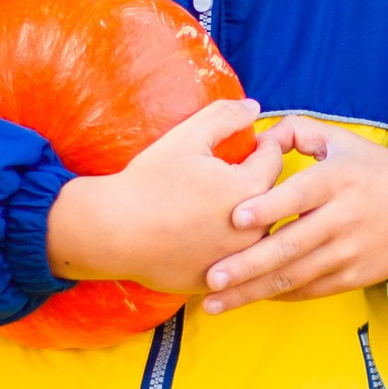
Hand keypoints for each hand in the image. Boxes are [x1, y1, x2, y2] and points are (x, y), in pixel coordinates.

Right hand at [44, 95, 285, 293]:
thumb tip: (253, 108)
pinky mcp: (221, 280)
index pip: (274, 157)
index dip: (262, 145)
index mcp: (251, 187)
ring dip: (249, 216)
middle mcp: (254, 228)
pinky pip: (235, 260)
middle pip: (272, 196)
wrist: (113, 233)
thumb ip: (225, 116)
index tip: (248, 144)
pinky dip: (228, 247)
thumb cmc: (149, 182)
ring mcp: (238, 260)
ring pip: (257, 231)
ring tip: (217, 205)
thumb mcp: (187, 137)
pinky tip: (203, 235)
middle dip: (258, 181)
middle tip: (231, 173)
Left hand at [202, 118, 387, 309]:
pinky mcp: (353, 277)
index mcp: (337, 181)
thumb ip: (297, 131)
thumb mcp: (342, 141)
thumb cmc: (374, 171)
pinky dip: (277, 295)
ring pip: (294, 277)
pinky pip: (309, 290)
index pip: (300, 196)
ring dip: (252, 291)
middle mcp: (343, 219)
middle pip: (291, 246)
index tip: (235, 219)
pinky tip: (245, 298)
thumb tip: (255, 134)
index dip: (269, 208)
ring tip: (213, 302)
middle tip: (211, 278)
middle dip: (248, 265)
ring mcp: (349, 252)